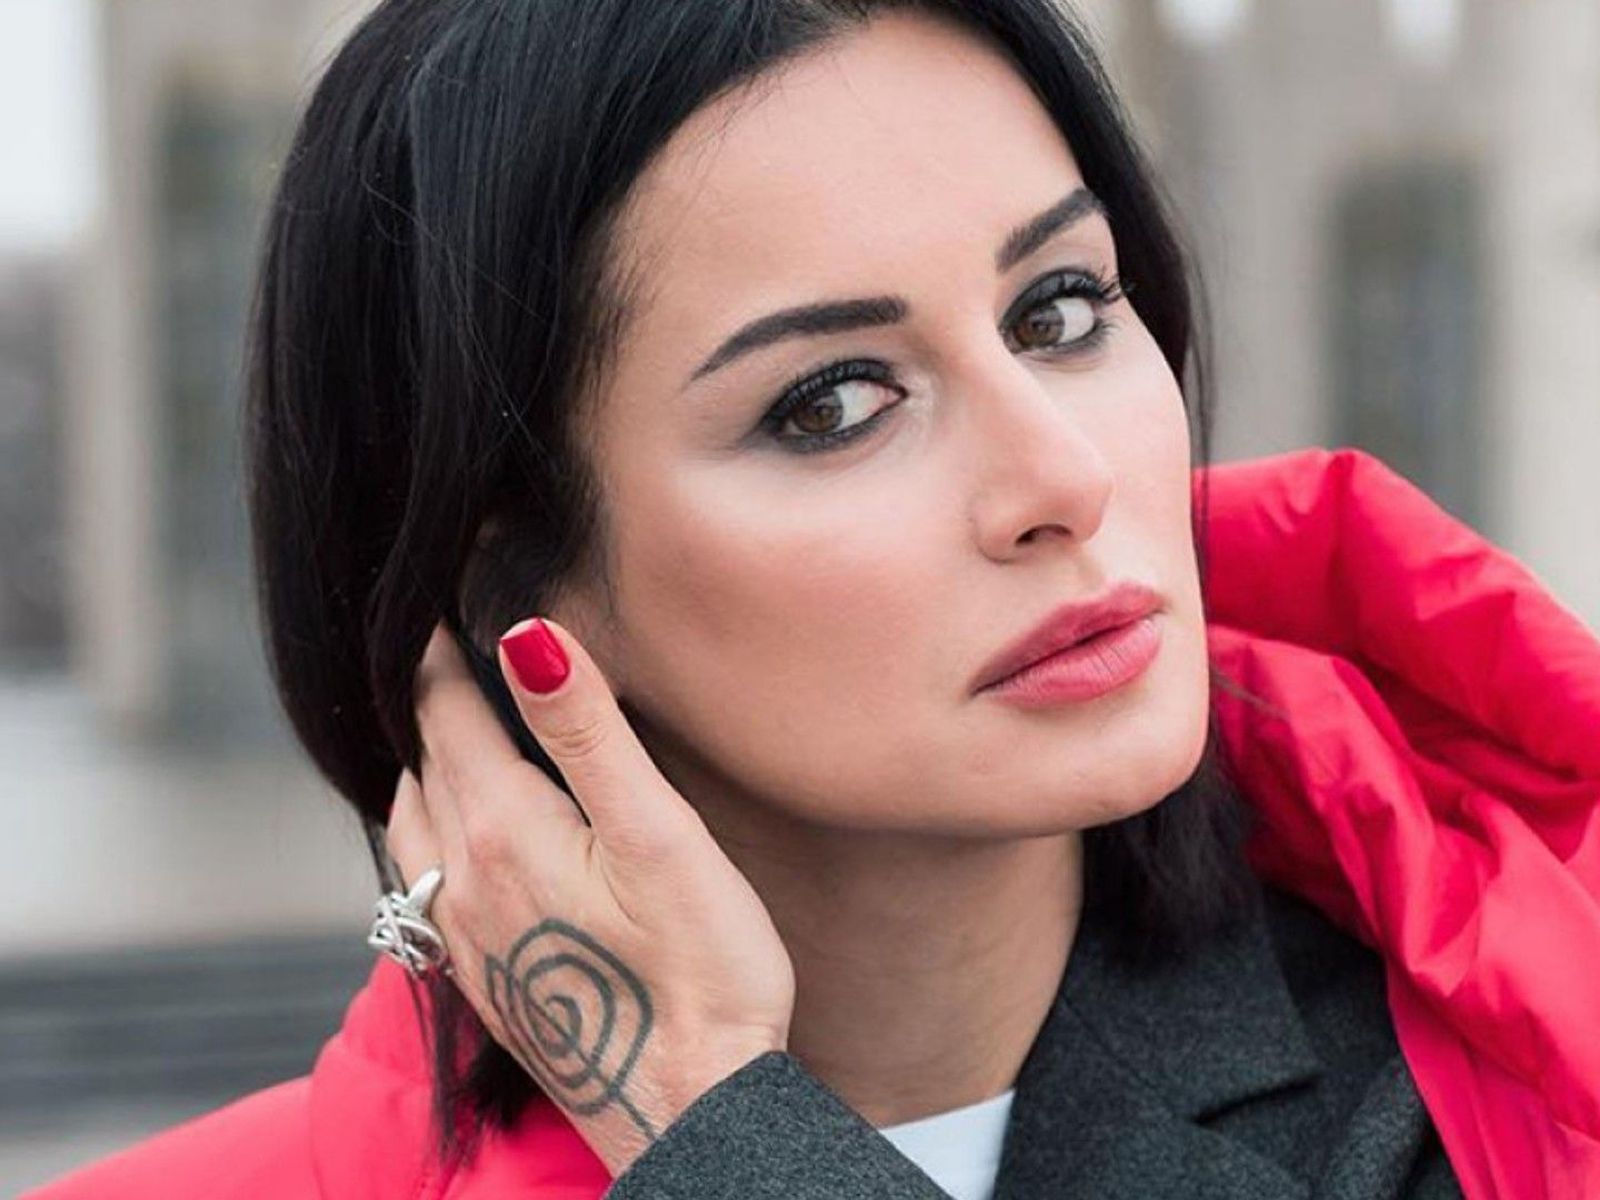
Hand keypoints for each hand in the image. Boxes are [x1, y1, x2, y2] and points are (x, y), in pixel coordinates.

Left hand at [385, 617, 795, 1177]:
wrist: (690, 1112)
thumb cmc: (699, 975)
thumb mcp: (658, 838)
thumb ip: (587, 733)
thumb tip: (524, 636)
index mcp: (504, 833)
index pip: (448, 716)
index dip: (438, 653)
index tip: (432, 604)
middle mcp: (465, 884)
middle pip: (425, 765)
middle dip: (428, 700)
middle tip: (438, 648)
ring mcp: (468, 940)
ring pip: (414, 827)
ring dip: (422, 767)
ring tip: (443, 732)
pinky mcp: (485, 981)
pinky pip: (426, 882)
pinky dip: (430, 830)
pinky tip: (461, 838)